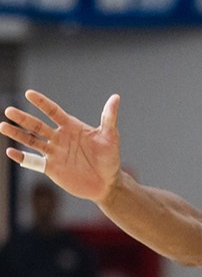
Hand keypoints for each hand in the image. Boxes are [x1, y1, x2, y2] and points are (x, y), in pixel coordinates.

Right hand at [1, 90, 121, 202]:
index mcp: (71, 127)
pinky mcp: (51, 168)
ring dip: (17, 134)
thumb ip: (109, 117)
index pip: (53, 111)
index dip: (42, 103)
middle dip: (23, 118)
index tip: (29, 94)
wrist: (107, 183)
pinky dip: (21, 157)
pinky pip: (33, 162)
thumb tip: (116, 97)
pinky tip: (10, 152)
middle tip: (9, 111)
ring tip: (3, 126)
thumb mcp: (110, 137)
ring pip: (31, 141)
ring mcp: (54, 152)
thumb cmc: (110, 158)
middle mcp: (59, 137)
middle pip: (37, 125)